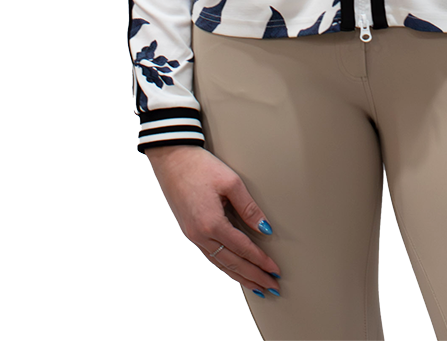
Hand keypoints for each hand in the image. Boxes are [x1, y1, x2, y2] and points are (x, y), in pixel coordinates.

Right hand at [147, 145, 282, 297]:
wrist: (172, 158)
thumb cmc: (200, 166)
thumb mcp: (231, 182)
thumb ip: (249, 208)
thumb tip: (265, 229)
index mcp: (211, 224)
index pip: (243, 249)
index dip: (261, 262)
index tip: (275, 271)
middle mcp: (200, 235)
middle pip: (232, 263)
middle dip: (253, 277)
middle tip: (271, 288)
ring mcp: (193, 235)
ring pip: (220, 264)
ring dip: (240, 276)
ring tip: (256, 286)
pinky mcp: (189, 231)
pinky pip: (210, 256)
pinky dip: (225, 267)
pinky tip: (233, 270)